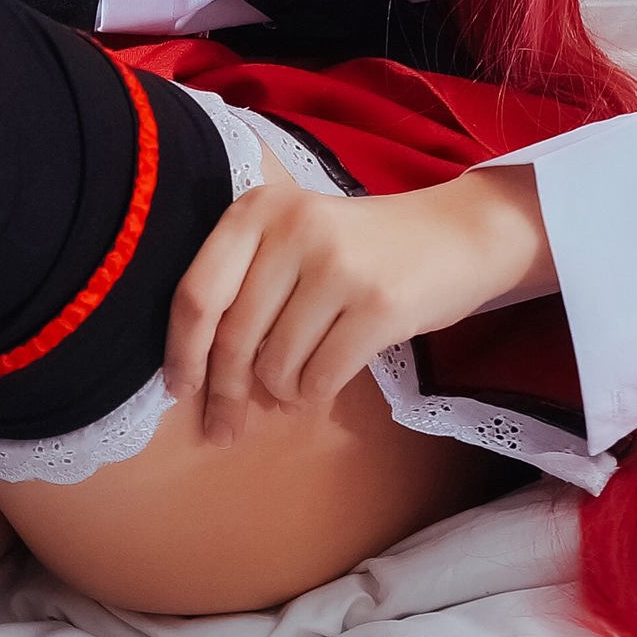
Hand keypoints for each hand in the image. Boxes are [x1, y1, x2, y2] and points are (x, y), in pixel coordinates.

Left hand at [164, 167, 553, 448]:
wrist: (458, 233)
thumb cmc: (361, 246)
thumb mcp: (294, 236)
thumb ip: (244, 282)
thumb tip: (195, 372)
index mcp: (258, 209)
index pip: (198, 294)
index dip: (181, 352)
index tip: (179, 391)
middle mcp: (293, 229)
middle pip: (233, 338)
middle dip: (224, 394)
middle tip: (223, 427)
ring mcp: (339, 267)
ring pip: (276, 365)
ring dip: (280, 391)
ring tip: (296, 382)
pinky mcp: (379, 305)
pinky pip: (320, 378)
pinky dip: (313, 394)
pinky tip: (322, 382)